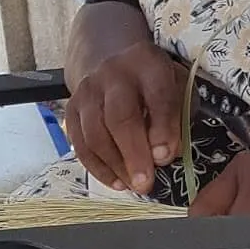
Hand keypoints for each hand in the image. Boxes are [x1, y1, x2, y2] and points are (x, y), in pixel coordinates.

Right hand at [64, 39, 185, 194]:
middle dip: (133, 154)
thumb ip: (177, 117)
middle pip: (119, 116)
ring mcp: (88, 92)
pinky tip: (117, 182)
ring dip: (115, 166)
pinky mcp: (71, 110)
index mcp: (148, 64)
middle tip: (146, 183)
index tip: (165, 158)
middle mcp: (113, 74)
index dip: (162, 129)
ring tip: (133, 186)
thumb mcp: (177, 88)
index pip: (156, 96)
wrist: (113, 61)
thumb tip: (165, 155)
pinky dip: (98, 168)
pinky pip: (80, 144)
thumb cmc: (153, 83)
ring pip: (95, 133)